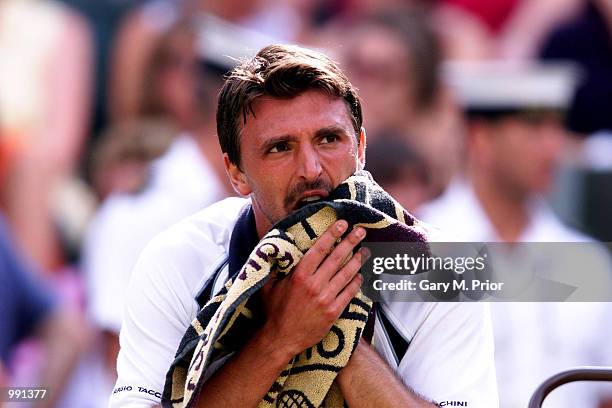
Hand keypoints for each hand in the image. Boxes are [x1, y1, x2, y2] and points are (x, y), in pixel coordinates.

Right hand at [260, 220, 368, 356]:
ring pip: (346, 274)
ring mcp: (326, 298)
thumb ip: (276, 268)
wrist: (281, 339)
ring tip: (365, 250)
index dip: (332, 234)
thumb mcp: (269, 285)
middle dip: (350, 242)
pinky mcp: (333, 312)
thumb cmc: (273, 311)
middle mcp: (314, 284)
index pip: (320, 249)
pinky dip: (356, 282)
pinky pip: (349, 293)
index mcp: (299, 275)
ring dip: (357, 260)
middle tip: (360, 231)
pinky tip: (360, 275)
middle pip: (337, 258)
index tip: (342, 224)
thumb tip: (276, 249)